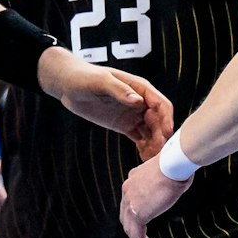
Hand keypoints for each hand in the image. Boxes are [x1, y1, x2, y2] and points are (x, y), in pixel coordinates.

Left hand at [39, 48, 175, 157]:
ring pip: (152, 131)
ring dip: (155, 144)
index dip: (166, 119)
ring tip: (153, 161)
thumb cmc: (85, 77)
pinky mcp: (125, 125)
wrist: (70, 85)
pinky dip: (145, 148)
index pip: (160, 104)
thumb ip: (120, 90)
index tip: (167, 133)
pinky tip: (145, 159)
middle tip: (159, 153)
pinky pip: (140, 138)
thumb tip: (138, 101)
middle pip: (159, 121)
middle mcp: (140, 102)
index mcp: (140, 88)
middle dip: (161, 136)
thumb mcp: (101, 81)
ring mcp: (133, 114)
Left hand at [119, 156, 188, 237]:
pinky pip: (137, 236)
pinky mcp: (137, 213)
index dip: (137, 212)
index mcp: (134, 178)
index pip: (131, 200)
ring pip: (130, 228)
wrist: (174, 162)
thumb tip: (178, 181)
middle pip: (126, 215)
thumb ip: (167, 180)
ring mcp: (130, 201)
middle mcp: (128, 189)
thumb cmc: (178, 163)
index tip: (149, 218)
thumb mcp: (168, 171)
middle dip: (135, 229)